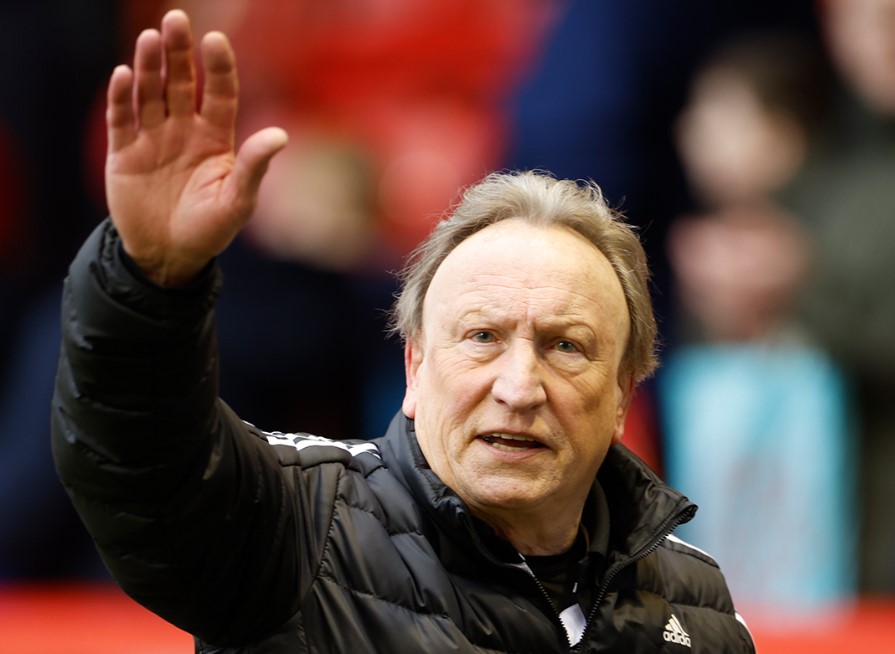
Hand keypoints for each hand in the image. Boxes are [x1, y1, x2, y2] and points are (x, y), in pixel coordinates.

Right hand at [105, 9, 287, 285]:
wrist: (169, 256)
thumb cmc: (210, 229)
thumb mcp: (237, 202)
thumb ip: (254, 167)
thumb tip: (281, 135)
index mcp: (215, 138)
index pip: (218, 93)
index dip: (217, 67)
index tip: (215, 40)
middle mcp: (184, 130)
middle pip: (181, 83)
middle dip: (178, 52)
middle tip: (175, 20)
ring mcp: (152, 138)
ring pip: (150, 93)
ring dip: (149, 67)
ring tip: (150, 39)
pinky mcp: (123, 153)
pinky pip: (121, 118)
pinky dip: (120, 97)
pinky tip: (123, 74)